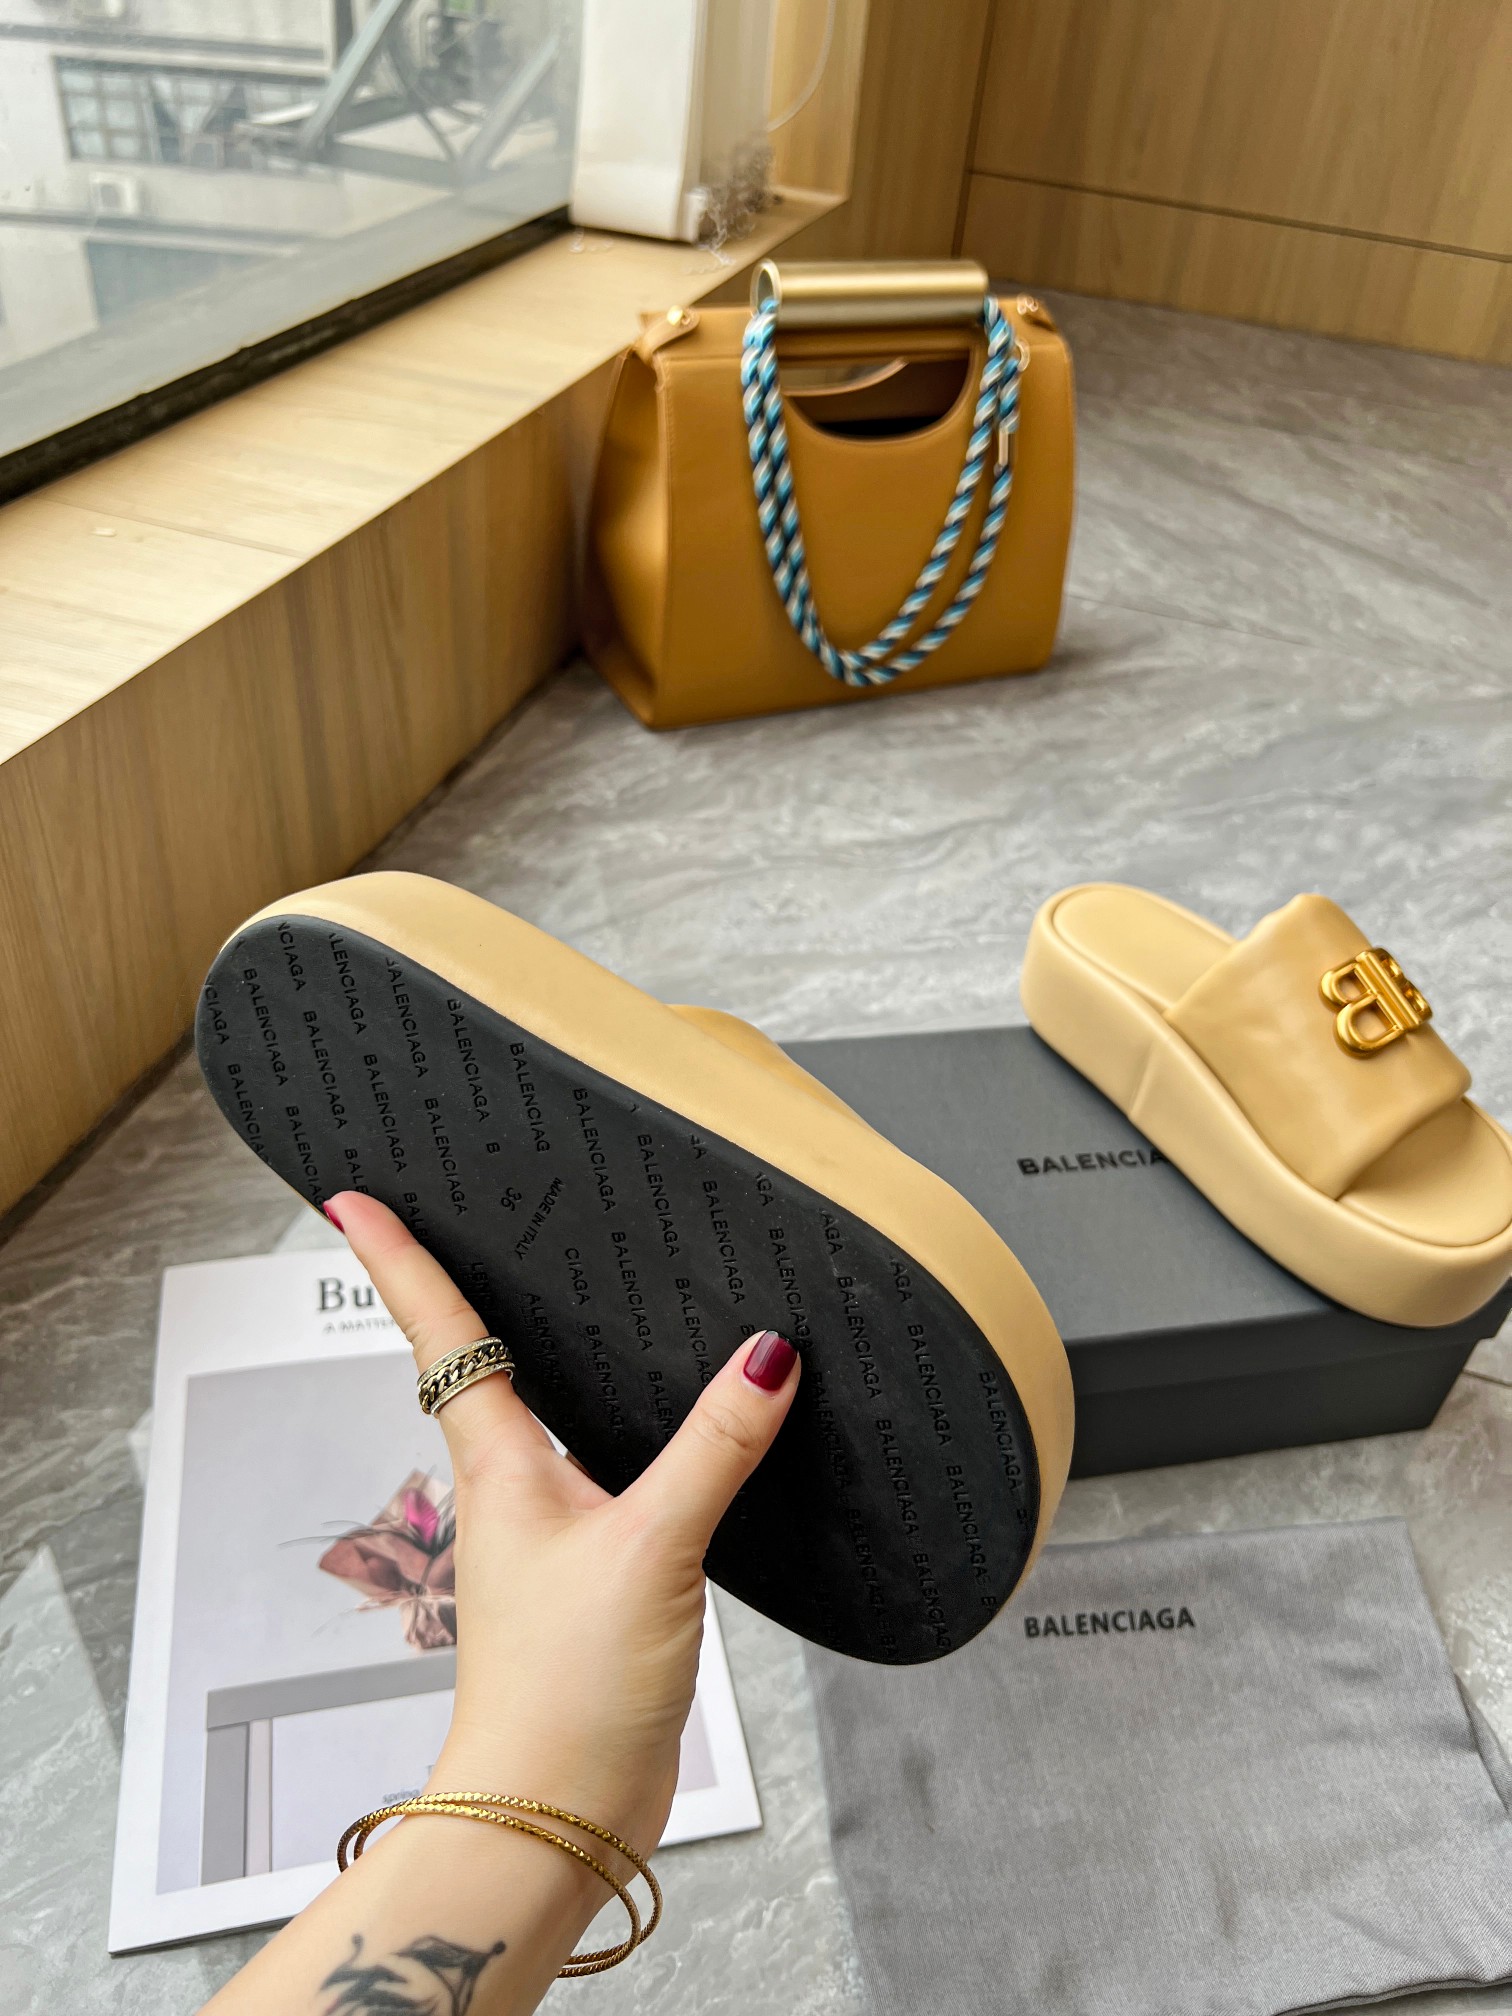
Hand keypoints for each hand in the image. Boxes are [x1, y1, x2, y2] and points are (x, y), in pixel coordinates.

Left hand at [324, 1190, 799, 1854]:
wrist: (554, 1812)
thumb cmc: (564, 1692)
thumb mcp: (651, 1547)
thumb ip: (713, 1446)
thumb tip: (767, 1353)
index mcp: (500, 1464)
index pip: (442, 1333)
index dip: (397, 1259)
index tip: (352, 1199)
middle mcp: (512, 1490)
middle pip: (475, 1367)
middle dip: (455, 1294)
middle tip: (437, 1225)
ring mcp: (548, 1537)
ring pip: (538, 1422)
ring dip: (531, 1363)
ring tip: (534, 1306)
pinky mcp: (593, 1580)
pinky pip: (602, 1480)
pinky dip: (617, 1438)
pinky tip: (656, 1439)